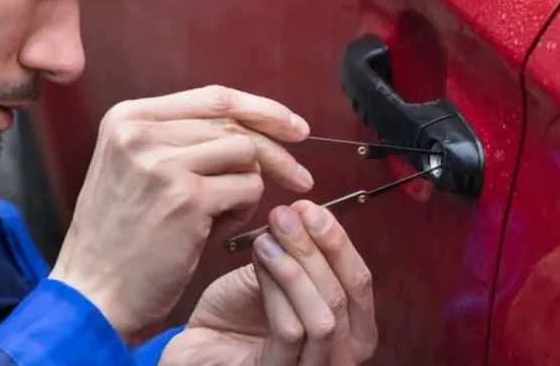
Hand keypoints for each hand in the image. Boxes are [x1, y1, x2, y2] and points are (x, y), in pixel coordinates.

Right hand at [49, 85, 312, 338]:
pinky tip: (218, 229)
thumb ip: (177, 139)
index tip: (293, 126)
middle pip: (234, 124)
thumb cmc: (118, 237)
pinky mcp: (186, 199)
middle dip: (275, 151)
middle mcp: (141, 132)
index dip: (261, 109)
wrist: (92, 290)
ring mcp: (163, 163)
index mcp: (128, 117)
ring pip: (246, 154)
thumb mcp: (132, 167)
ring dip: (248, 185)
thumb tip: (249, 127)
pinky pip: (247, 189)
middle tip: (299, 177)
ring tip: (224, 212)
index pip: (213, 97)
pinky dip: (243, 210)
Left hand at [160, 201, 376, 365]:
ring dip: (296, 268)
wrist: (199, 341)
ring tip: (268, 236)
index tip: (311, 208)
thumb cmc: (239, 310)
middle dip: (317, 249)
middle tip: (287, 215)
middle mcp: (340, 353)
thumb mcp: (276, 272)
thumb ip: (297, 250)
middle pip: (346, 297)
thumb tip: (305, 211)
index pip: (360, 281)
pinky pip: (290, 331)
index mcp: (349, 326)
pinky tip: (260, 258)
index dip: (338, 241)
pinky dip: (277, 289)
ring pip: (324, 318)